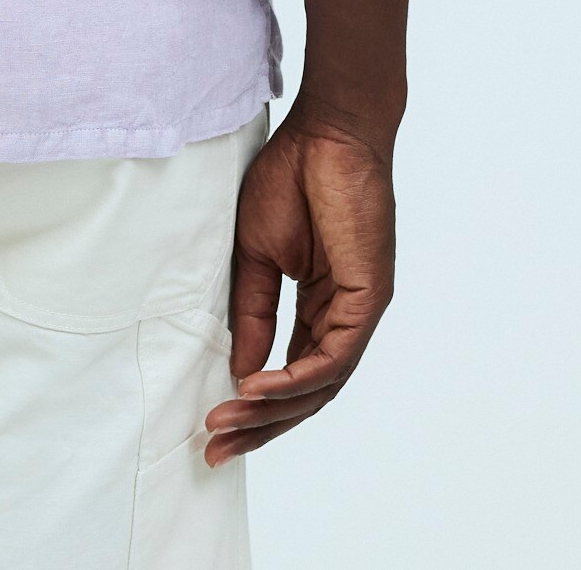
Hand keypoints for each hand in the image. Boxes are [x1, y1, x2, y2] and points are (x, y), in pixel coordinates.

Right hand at [204, 107, 395, 463]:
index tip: (211, 426)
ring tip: (228, 421)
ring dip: (273, 409)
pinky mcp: (369, 297)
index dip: (255, 407)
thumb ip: (252, 315)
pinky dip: (296, 378)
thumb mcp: (256, 255)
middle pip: (307, 392)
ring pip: (321, 383)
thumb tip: (240, 375)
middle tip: (216, 448)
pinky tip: (258, 388)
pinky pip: (335, 356)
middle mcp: (344, 316)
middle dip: (261, 425)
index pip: (292, 374)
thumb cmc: (293, 177)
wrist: (327, 131)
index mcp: (321, 306)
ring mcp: (361, 310)